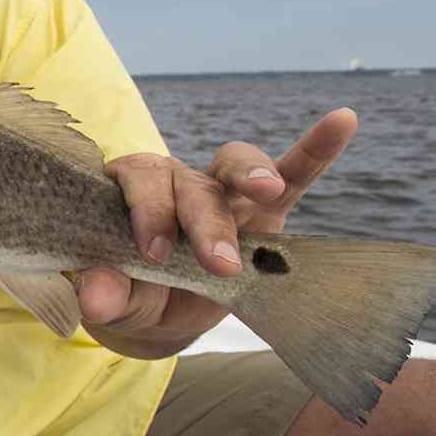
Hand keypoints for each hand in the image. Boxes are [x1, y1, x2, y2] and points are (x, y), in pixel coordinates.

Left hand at [77, 107, 358, 350]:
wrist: (158, 315)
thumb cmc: (129, 295)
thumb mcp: (114, 302)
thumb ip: (103, 295)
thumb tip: (92, 296)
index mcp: (128, 192)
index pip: (139, 182)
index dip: (149, 211)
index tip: (155, 253)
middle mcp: (172, 182)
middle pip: (188, 182)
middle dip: (204, 220)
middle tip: (217, 262)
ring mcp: (219, 192)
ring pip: (231, 167)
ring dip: (250, 174)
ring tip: (267, 189)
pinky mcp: (262, 210)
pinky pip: (293, 174)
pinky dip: (316, 149)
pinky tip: (343, 121)